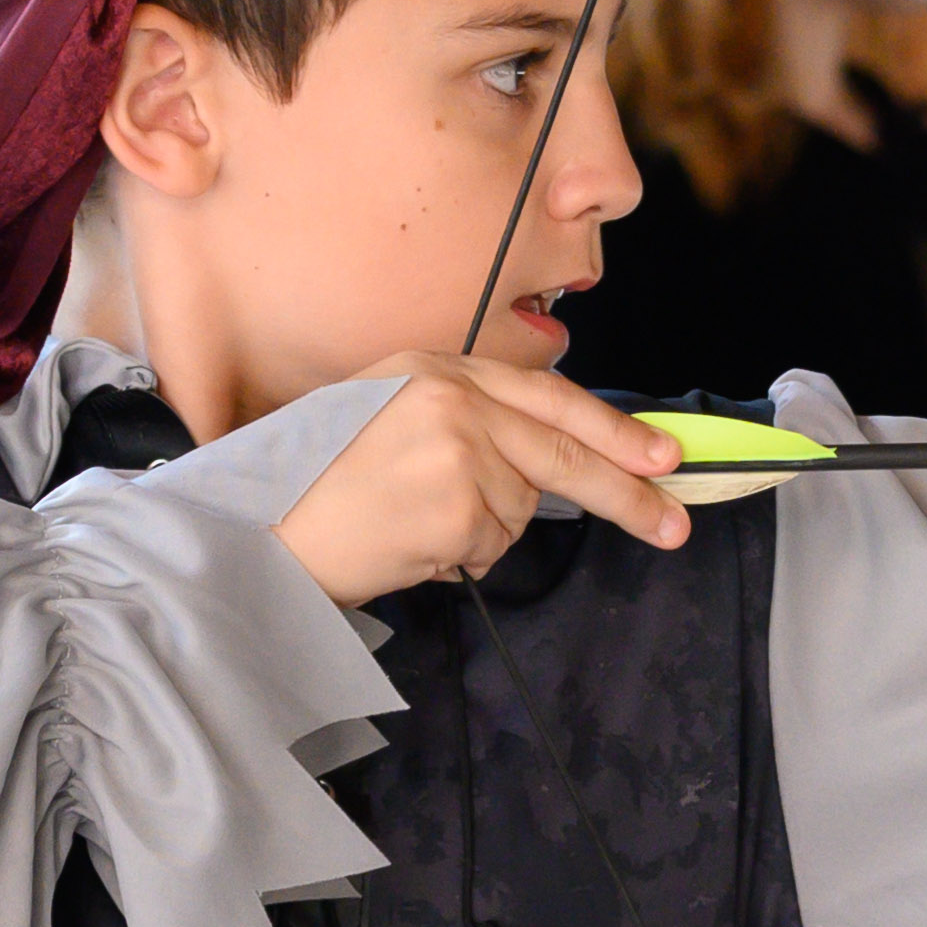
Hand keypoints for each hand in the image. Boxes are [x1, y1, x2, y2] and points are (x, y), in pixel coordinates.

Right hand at [271, 359, 691, 599]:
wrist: (254, 532)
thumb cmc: (310, 485)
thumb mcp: (383, 418)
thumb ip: (461, 422)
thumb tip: (542, 463)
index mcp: (432, 369)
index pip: (547, 394)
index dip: (612, 427)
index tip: (661, 453)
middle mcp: (450, 398)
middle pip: (563, 448)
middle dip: (627, 491)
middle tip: (673, 521)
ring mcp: (457, 450)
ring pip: (518, 508)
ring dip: (480, 532)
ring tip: (409, 524)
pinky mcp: (456, 505)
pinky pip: (489, 546)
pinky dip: (458, 557)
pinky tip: (407, 544)